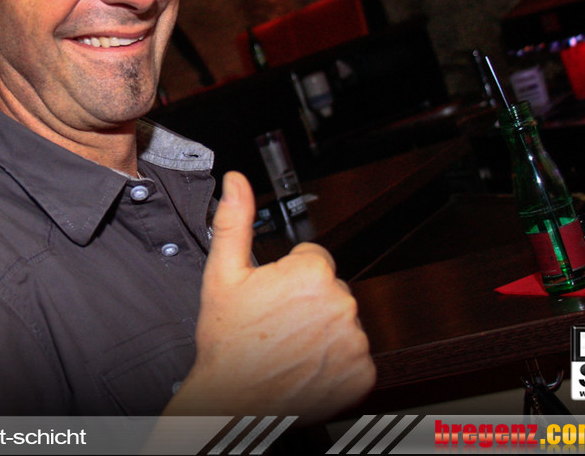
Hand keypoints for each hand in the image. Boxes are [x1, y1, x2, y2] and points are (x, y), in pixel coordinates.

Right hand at [165, 171, 375, 423]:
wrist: (231, 402)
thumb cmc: (226, 343)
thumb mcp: (222, 275)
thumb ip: (235, 221)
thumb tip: (236, 182)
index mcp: (311, 274)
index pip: (313, 260)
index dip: (289, 277)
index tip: (271, 298)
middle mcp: (340, 304)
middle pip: (330, 290)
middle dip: (307, 303)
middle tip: (276, 324)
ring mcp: (355, 342)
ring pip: (342, 323)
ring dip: (321, 332)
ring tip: (288, 347)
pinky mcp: (362, 374)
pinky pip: (354, 357)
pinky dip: (335, 363)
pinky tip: (306, 367)